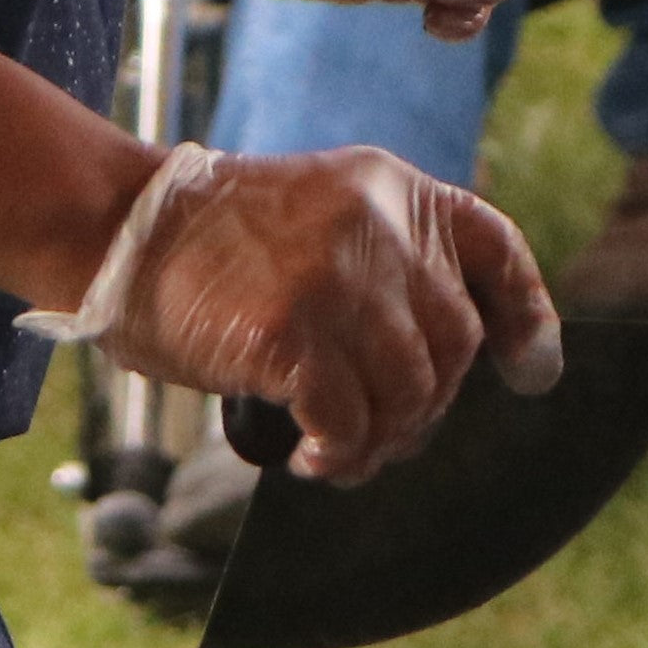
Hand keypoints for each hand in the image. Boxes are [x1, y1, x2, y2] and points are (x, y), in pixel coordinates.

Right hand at [18, 143, 562, 484]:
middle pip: (453, 342)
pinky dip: (338, 456)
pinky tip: (308, 458)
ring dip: (382, 441)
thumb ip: (375, 263)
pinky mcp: (294, 334)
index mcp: (389, 188)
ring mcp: (339, 279)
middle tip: (382, 436)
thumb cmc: (202, 242)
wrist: (118, 230)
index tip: (529, 371)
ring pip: (409, 392)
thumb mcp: (310, 216)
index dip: (525, 315)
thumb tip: (419, 365)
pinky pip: (350, 422)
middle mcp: (378, 227)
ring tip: (339, 455)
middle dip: (426, 406)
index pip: (492, 244)